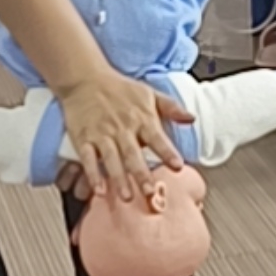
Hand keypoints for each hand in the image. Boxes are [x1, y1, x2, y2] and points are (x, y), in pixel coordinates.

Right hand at [55, 70, 191, 200]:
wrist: (84, 78)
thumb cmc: (119, 89)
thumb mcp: (148, 93)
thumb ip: (171, 107)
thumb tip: (192, 118)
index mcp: (141, 118)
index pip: (157, 137)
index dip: (167, 152)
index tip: (177, 166)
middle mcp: (122, 128)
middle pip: (133, 154)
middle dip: (142, 174)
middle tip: (150, 192)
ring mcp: (102, 134)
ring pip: (111, 159)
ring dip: (119, 178)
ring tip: (126, 197)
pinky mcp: (83, 139)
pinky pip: (88, 158)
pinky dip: (92, 174)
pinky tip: (98, 189)